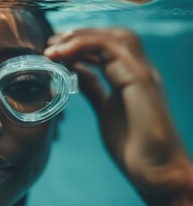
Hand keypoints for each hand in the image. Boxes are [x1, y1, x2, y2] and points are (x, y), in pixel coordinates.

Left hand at [44, 28, 192, 205]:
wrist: (155, 171)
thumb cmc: (132, 145)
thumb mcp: (105, 110)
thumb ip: (93, 89)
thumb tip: (75, 73)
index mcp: (130, 77)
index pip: (106, 48)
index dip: (80, 44)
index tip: (54, 50)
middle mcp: (138, 70)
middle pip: (111, 35)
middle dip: (79, 34)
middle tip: (51, 42)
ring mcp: (142, 73)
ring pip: (114, 37)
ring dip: (80, 37)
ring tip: (54, 46)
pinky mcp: (139, 80)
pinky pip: (111, 50)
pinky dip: (85, 46)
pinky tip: (64, 55)